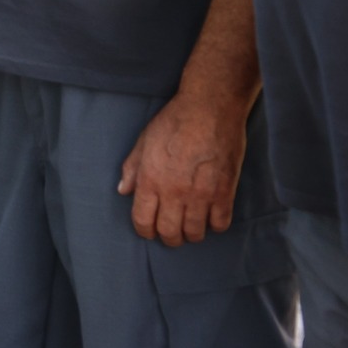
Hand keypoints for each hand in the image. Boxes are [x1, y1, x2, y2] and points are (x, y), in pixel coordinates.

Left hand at [117, 89, 249, 246]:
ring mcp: (200, 194)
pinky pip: (220, 223)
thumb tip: (123, 190)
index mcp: (150, 180)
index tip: (149, 231)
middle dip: (169, 238)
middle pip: (169, 233)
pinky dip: (215, 225)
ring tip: (191, 227)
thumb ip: (132, 168)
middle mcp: (174, 192)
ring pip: (195, 233)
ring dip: (192, 234)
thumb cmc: (173, 121)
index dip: (145, 231)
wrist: (209, 109)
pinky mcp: (225, 192)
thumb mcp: (144, 141)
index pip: (143, 221)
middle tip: (171, 233)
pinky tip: (211, 216)